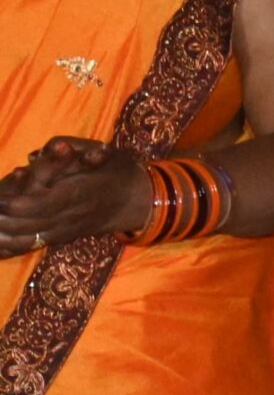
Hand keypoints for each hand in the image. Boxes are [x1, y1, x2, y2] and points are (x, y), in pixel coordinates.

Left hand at [0, 137, 150, 255]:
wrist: (138, 200)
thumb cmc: (118, 170)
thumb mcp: (100, 151)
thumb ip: (70, 148)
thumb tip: (38, 152)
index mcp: (78, 194)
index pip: (40, 204)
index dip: (14, 204)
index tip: (0, 198)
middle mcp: (70, 217)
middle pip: (26, 225)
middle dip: (1, 220)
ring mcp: (65, 231)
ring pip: (25, 239)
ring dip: (2, 234)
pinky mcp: (61, 238)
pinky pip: (30, 246)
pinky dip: (9, 245)